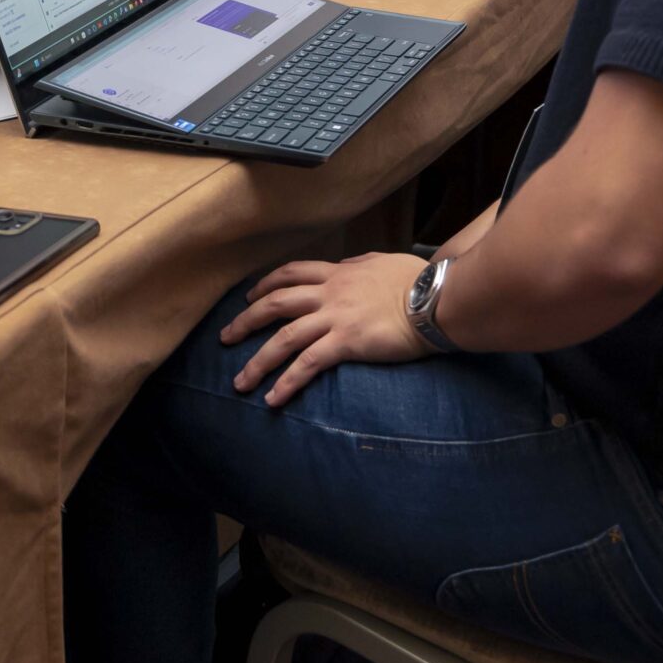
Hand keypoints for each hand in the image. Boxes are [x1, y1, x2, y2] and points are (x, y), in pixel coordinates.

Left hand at [222, 252, 429, 406]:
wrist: (437, 299)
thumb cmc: (419, 281)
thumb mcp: (384, 262)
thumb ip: (361, 265)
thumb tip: (348, 266)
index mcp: (338, 273)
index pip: (291, 273)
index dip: (264, 285)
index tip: (249, 297)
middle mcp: (330, 293)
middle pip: (275, 303)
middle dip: (245, 321)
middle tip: (226, 338)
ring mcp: (335, 318)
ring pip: (283, 337)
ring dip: (257, 362)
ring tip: (240, 383)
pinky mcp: (346, 343)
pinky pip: (307, 364)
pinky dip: (286, 383)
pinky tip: (273, 400)